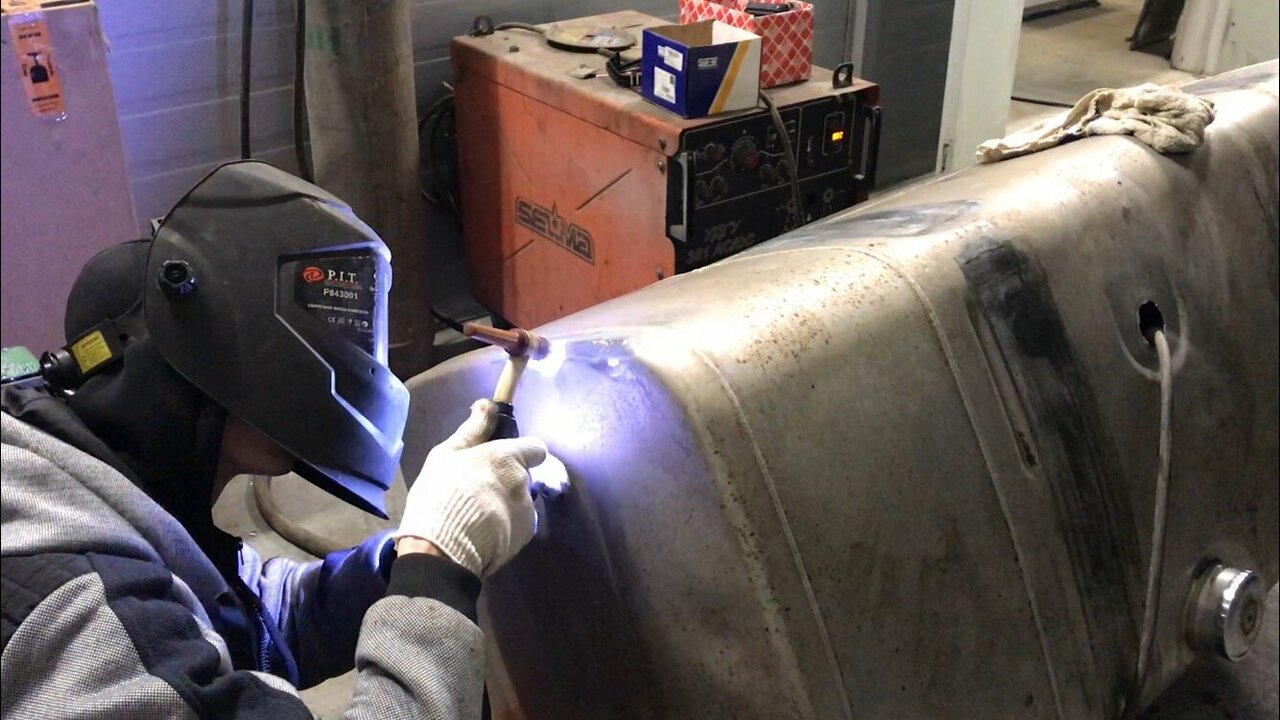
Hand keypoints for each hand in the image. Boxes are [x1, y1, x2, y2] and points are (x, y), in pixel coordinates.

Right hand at [395, 399, 546, 576]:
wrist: (442, 548)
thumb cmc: (440, 494)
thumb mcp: (446, 455)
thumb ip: (472, 429)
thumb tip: (487, 404)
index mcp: (508, 457)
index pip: (536, 447)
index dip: (522, 452)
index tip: (501, 460)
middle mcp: (524, 481)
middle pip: (524, 475)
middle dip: (507, 480)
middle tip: (477, 490)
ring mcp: (527, 511)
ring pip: (521, 501)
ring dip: (506, 504)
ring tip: (476, 515)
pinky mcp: (525, 537)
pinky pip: (518, 525)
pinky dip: (505, 527)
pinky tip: (482, 532)